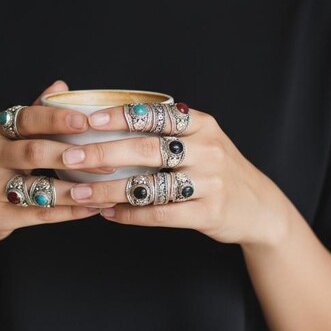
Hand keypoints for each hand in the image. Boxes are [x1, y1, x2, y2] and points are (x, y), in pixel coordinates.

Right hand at [0, 79, 117, 244]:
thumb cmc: (1, 165)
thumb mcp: (12, 136)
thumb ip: (37, 113)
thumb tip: (62, 85)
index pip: (26, 118)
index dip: (57, 119)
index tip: (86, 121)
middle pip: (32, 152)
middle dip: (70, 154)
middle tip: (103, 158)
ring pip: (38, 188)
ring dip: (74, 190)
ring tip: (103, 189)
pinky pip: (40, 214)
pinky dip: (69, 212)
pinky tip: (92, 208)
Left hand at [63, 103, 287, 246]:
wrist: (260, 208)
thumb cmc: (218, 169)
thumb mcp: (203, 140)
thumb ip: (168, 130)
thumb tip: (110, 119)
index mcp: (202, 125)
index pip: (155, 115)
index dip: (120, 115)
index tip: (88, 120)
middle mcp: (207, 150)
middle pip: (146, 149)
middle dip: (103, 153)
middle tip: (70, 157)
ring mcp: (210, 182)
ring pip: (149, 185)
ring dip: (109, 190)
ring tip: (80, 192)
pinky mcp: (208, 213)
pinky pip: (160, 214)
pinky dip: (130, 215)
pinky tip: (108, 213)